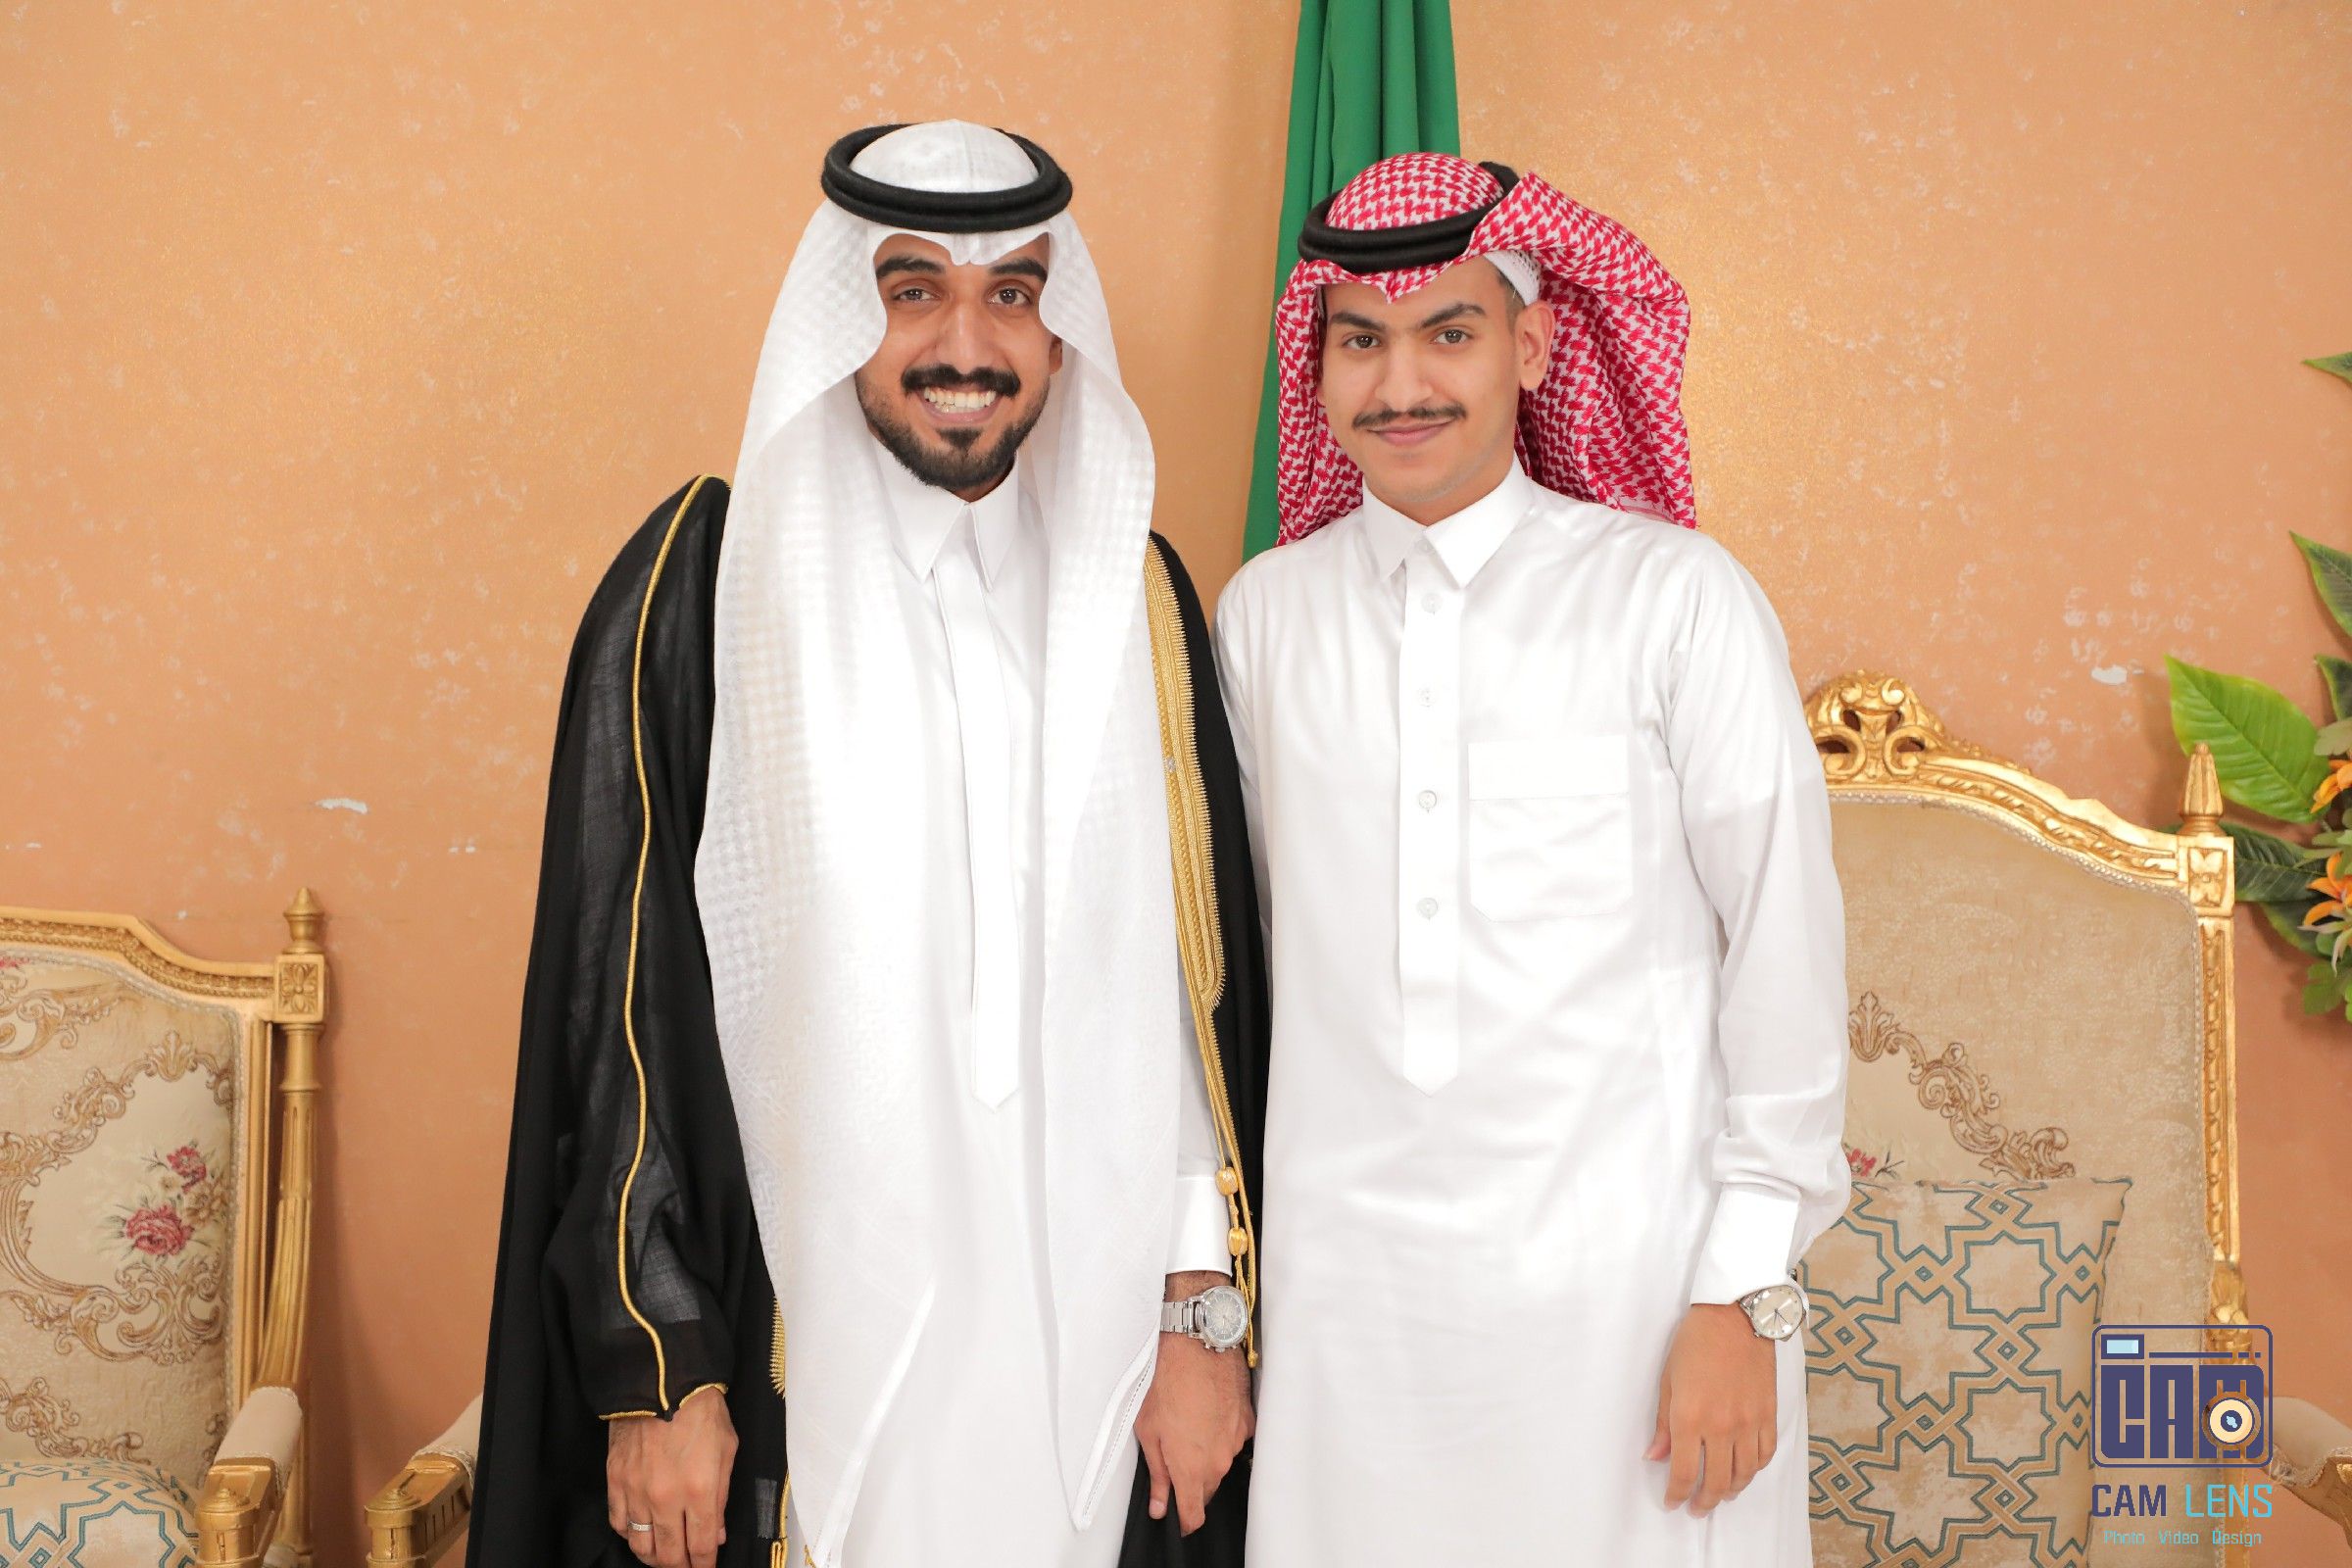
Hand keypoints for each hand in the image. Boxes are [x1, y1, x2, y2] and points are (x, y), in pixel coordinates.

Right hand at [607, 1385, 736, 1567]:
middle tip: (687, 1565)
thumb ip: (721, 1497)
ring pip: (641, 1545)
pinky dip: (630, 1534)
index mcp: (699, 1491)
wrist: (662, 1380)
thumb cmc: (701, 1411)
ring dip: (654, 1557)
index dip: (704, 1564)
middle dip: (681, 1566)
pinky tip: (640, 1532)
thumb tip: (715, 1533)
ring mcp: (636, 1492)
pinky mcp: (615, 1481)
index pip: (700, 1546)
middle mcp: (665, 1498)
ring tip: (664, 1556)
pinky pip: (619, 1523)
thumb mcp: (727, 1451)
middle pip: (669, 1554)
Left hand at [1134, 1274, 1253, 1533]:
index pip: (1194, 1513)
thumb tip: (1160, 1505)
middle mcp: (1218, 1460)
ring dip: (1206, 1454)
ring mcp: (1236, 1440)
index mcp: (1191, 1468)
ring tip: (1188, 1425)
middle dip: (1191, 1483)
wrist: (1196, 1343)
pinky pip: (1233, 1438)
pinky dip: (1220, 1432)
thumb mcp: (1148, 1430)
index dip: (1185, 1520)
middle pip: (1207, 1489)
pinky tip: (1206, 1412)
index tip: (1178, 1519)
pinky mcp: (1247, 1420)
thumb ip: (1157, 1474)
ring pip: (1220, 1462)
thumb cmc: (1165, 1382)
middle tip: (1174, 1457)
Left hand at [1644, 1302, 1776, 1516]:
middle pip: (1716, 1481)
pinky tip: (1744, 1471)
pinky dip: (1754, 1469)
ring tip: (1720, 1495)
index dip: (1676, 1493)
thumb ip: (1664, 1423)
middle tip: (1696, 1508)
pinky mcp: (1768, 1415)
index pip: (1683, 1471)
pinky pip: (1765, 1454)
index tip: (1672, 1502)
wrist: (1736, 1317)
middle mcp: (1722, 1426)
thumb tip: (1655, 1456)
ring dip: (1731, 1490)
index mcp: (1690, 1417)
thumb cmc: (1695, 1342)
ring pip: (1744, 1473)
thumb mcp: (1668, 1380)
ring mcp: (1749, 1422)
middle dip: (1704, 1501)